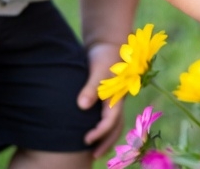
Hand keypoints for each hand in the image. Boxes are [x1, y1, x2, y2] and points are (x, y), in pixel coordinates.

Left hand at [77, 41, 123, 159]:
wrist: (109, 43)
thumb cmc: (105, 55)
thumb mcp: (97, 69)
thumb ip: (91, 87)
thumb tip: (82, 106)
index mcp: (117, 97)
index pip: (110, 121)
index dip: (99, 133)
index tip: (86, 140)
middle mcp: (118, 101)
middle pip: (116, 128)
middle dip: (106, 143)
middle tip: (93, 155)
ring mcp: (115, 100)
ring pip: (114, 125)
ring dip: (106, 138)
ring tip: (94, 150)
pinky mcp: (109, 98)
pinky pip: (109, 118)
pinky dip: (103, 128)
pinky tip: (93, 132)